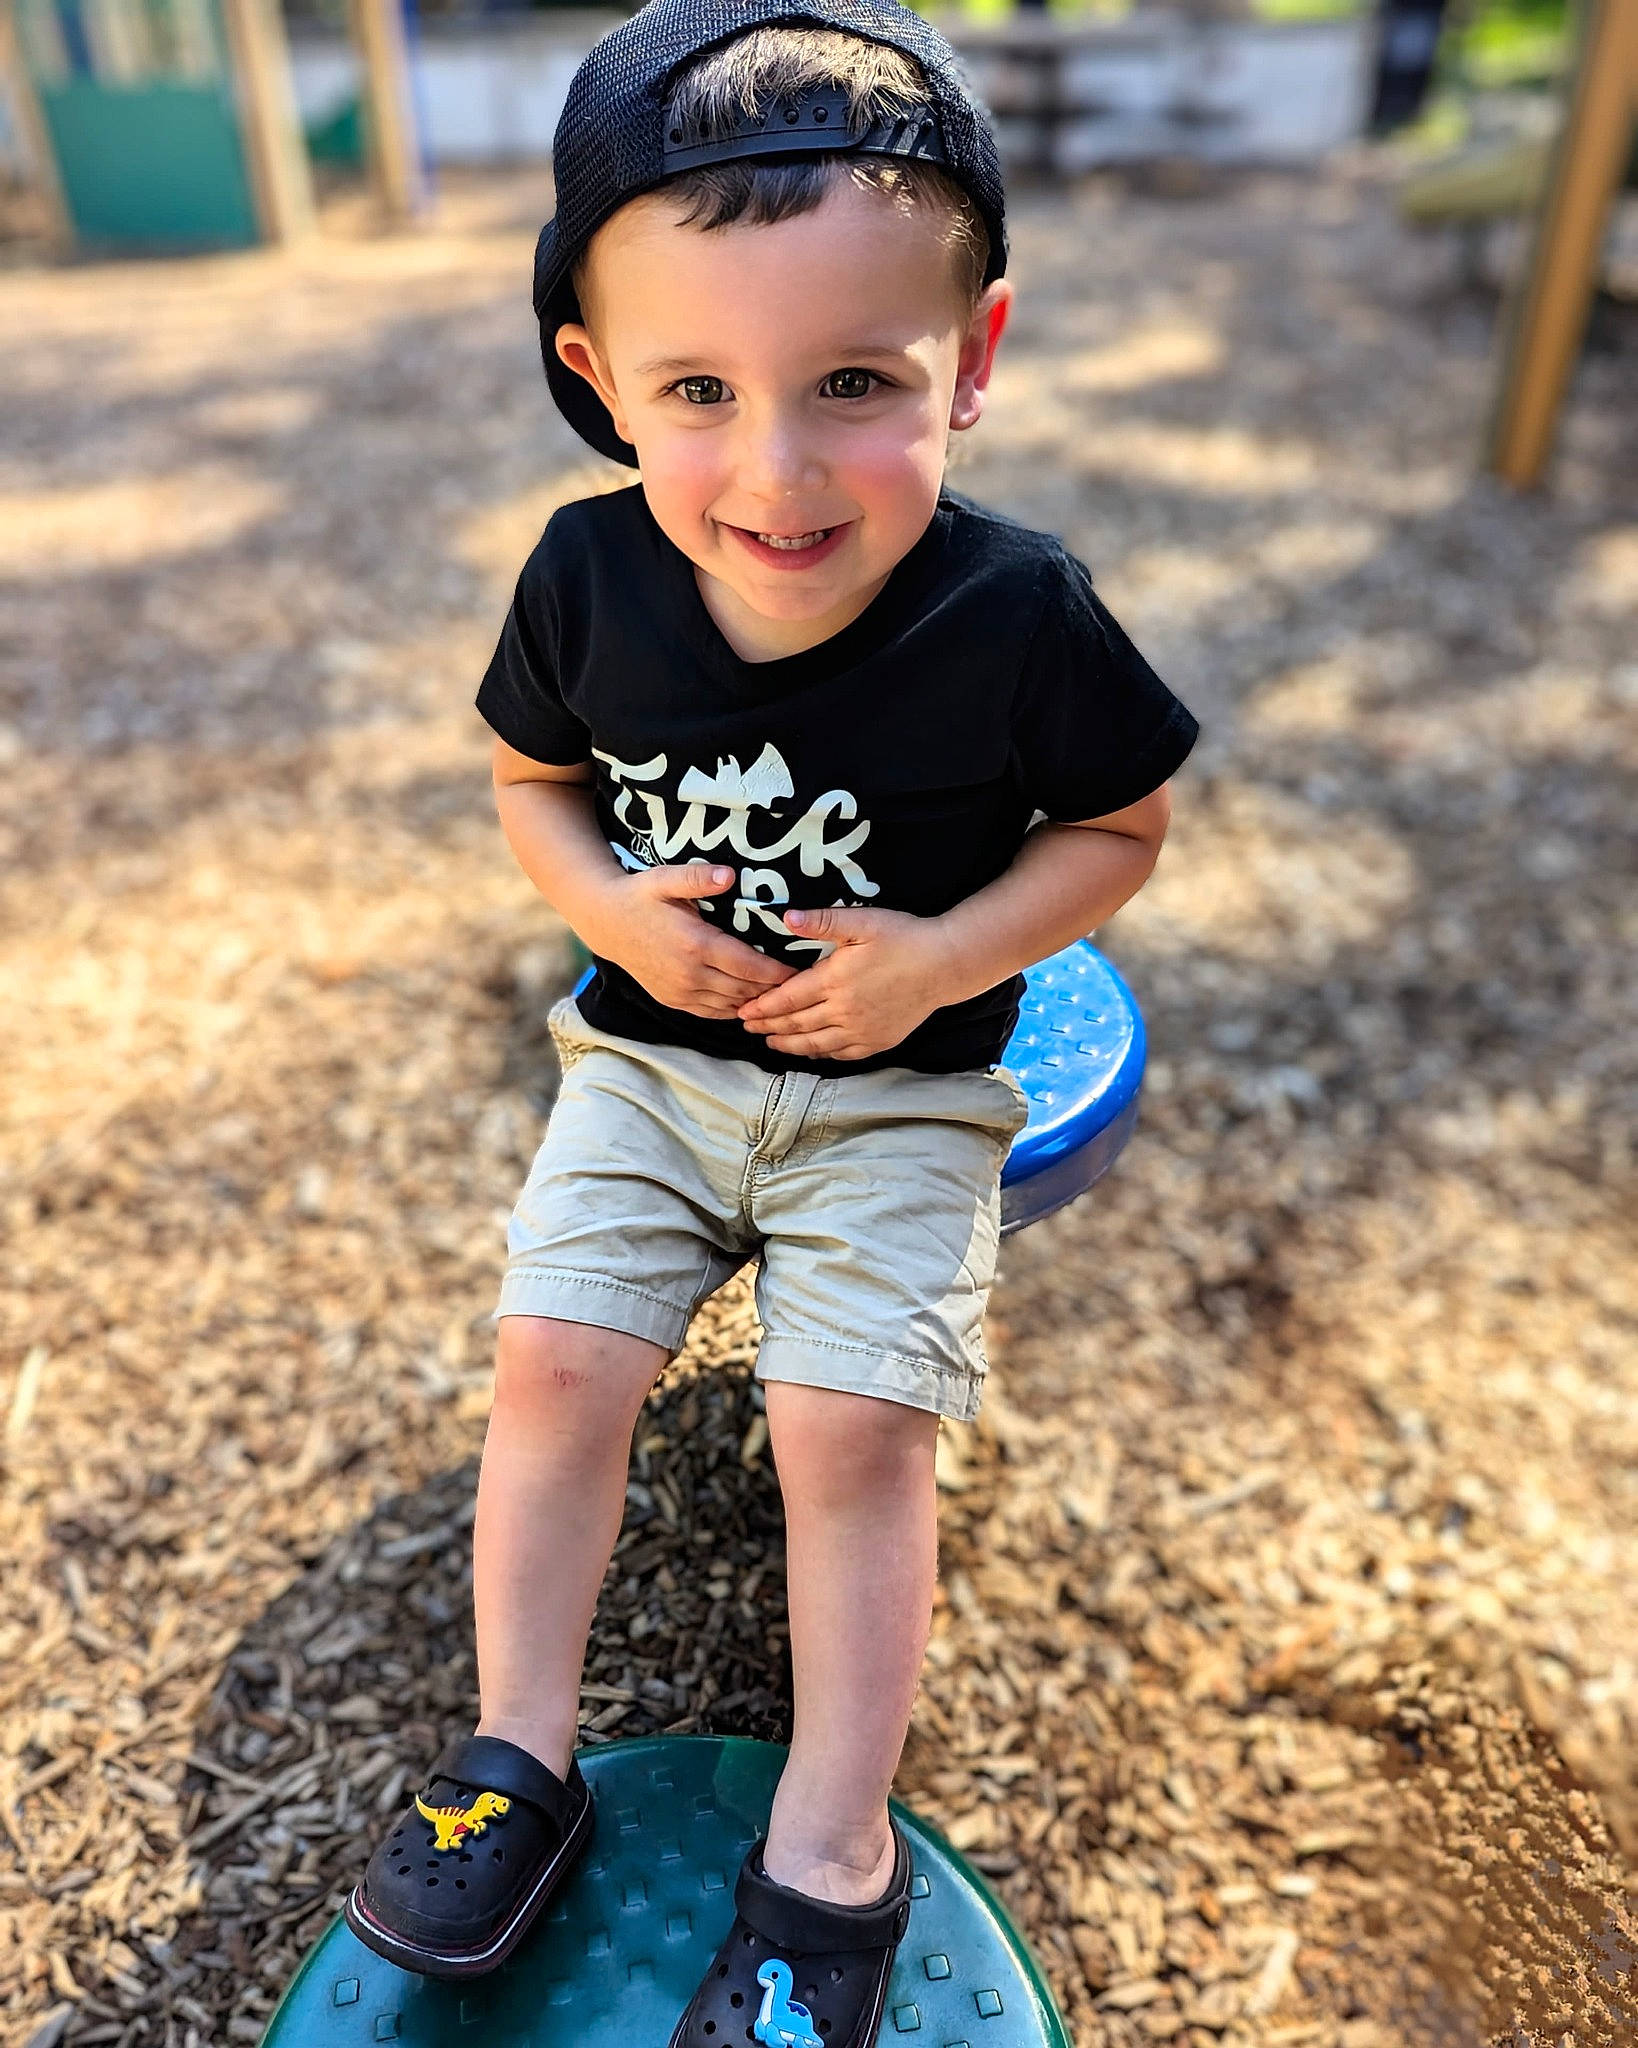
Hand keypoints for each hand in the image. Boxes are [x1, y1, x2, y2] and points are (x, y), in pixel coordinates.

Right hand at [585, 863, 797, 1019]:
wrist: (606, 923)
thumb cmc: (640, 896)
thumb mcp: (665, 878)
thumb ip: (699, 877)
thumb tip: (730, 875)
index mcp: (696, 944)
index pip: (749, 967)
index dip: (778, 973)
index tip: (800, 971)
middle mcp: (690, 974)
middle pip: (745, 990)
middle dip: (773, 989)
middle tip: (800, 985)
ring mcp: (680, 991)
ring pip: (730, 1005)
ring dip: (755, 1002)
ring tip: (780, 995)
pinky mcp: (673, 1000)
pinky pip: (711, 1012)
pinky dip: (733, 1010)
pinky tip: (748, 1001)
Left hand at [735, 906, 957, 1059]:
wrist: (945, 964)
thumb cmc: (904, 937)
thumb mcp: (862, 921)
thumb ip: (821, 920)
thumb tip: (785, 916)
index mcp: (835, 981)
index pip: (788, 998)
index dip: (763, 1006)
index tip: (743, 1011)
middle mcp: (844, 1011)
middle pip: (796, 1024)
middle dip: (768, 1026)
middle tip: (747, 1027)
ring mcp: (861, 1030)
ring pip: (815, 1044)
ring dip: (789, 1045)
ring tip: (770, 1042)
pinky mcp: (878, 1041)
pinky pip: (842, 1053)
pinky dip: (821, 1054)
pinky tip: (811, 1051)